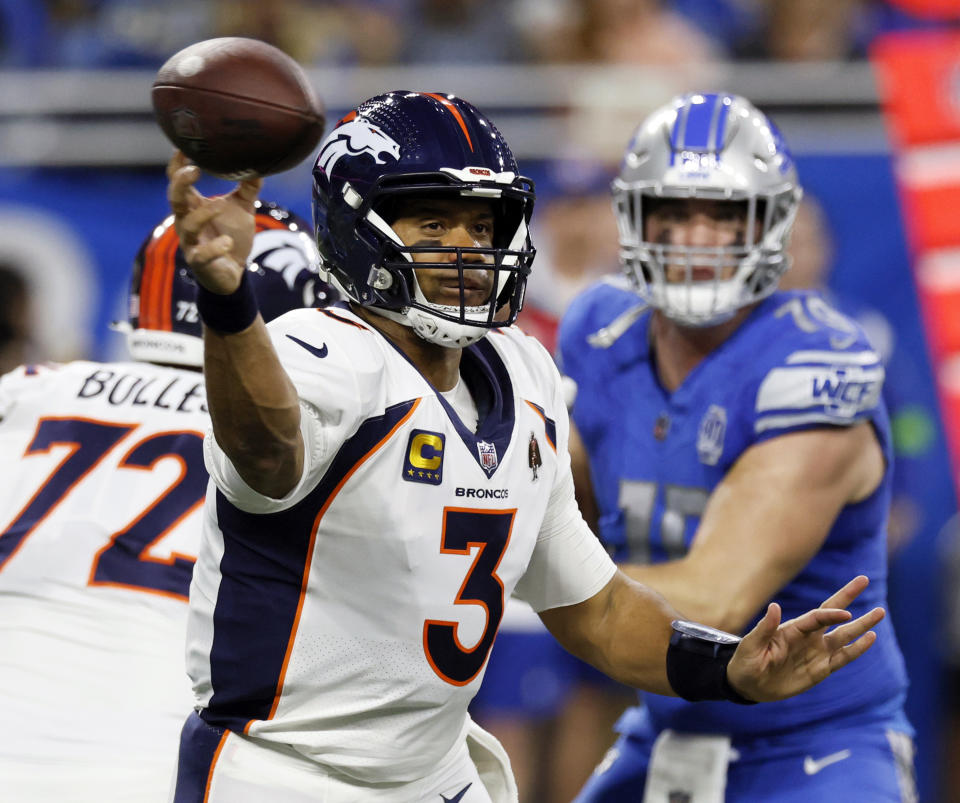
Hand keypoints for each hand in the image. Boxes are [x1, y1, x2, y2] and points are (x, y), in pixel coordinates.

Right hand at [166, 150, 262, 293]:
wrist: (233, 272)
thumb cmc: (231, 235)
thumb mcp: (242, 208)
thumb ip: (248, 187)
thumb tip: (260, 163)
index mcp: (194, 205)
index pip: (178, 181)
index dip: (178, 164)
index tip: (183, 146)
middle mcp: (187, 221)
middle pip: (174, 198)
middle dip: (180, 183)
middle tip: (194, 170)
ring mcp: (191, 242)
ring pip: (187, 226)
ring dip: (202, 215)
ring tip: (220, 205)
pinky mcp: (200, 262)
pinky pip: (202, 255)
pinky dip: (215, 248)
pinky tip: (228, 243)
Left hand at [725, 575, 882, 701]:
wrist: (748, 685)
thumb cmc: (747, 661)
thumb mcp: (752, 645)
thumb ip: (765, 627)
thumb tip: (775, 606)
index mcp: (792, 628)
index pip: (817, 617)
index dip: (831, 614)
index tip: (846, 612)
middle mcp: (808, 636)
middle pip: (832, 614)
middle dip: (848, 597)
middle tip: (864, 579)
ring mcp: (817, 652)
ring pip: (844, 635)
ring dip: (861, 625)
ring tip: (880, 612)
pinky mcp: (822, 669)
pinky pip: (844, 658)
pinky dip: (858, 649)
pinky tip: (871, 638)